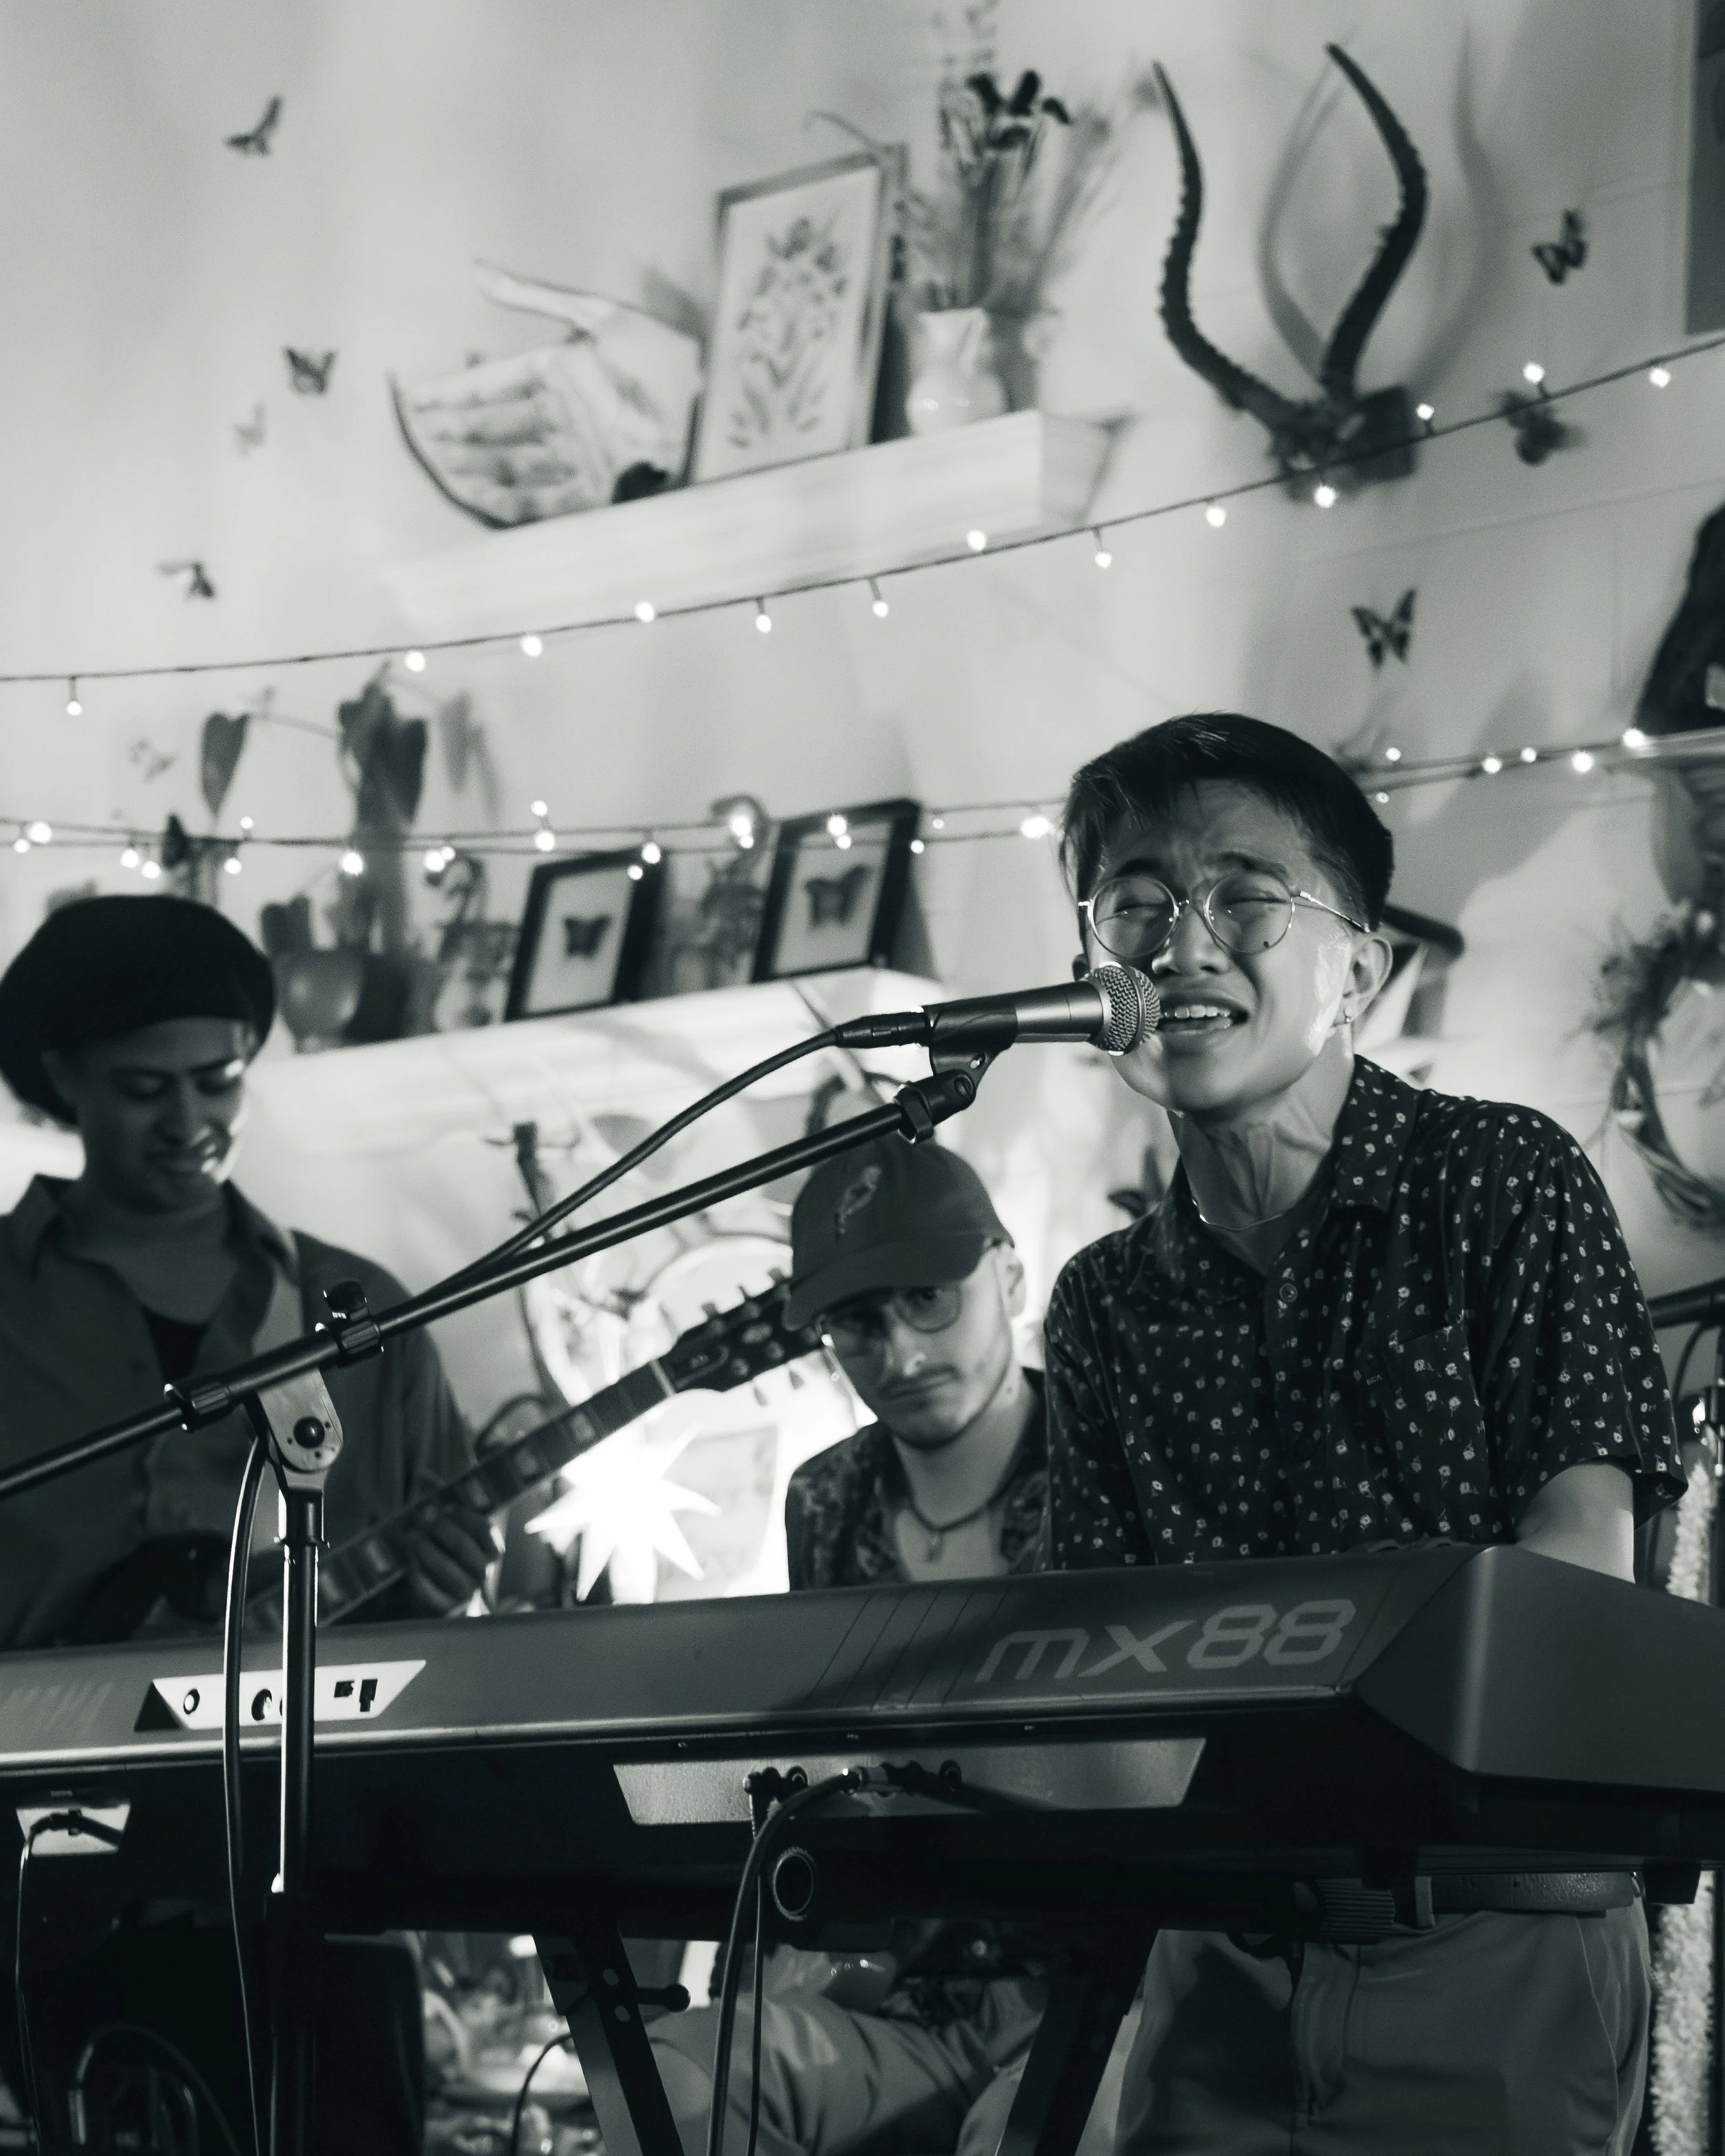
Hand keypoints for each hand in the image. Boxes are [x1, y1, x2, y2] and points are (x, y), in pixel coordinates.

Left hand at [404, 1494, 497, 1616]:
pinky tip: (409, 1563)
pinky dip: (417, 1574)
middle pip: (463, 1547)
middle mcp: (482, 1573)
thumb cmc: (451, 1560)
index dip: (465, 1516)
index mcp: (490, 1551)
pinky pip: (428, 1589)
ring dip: (426, 1549)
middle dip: (441, 1528)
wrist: (449, 1605)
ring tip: (411, 1536)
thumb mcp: (453, 1533)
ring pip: (446, 1569)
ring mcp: (464, 1592)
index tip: (448, 1506)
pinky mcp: (443, 1608)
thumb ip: (443, 1504)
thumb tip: (424, 1474)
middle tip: (422, 1515)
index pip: (485, 1530)